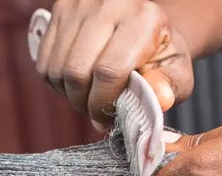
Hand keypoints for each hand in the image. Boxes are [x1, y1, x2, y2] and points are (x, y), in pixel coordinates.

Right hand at [35, 0, 193, 129]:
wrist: (143, 24)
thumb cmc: (158, 53)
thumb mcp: (177, 71)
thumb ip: (170, 86)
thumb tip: (160, 98)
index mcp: (143, 18)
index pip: (108, 71)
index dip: (103, 103)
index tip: (107, 118)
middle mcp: (109, 4)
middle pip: (76, 72)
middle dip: (84, 102)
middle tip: (96, 110)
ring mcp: (79, 5)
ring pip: (56, 70)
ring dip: (69, 94)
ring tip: (89, 95)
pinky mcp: (60, 10)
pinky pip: (44, 63)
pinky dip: (57, 83)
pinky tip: (77, 82)